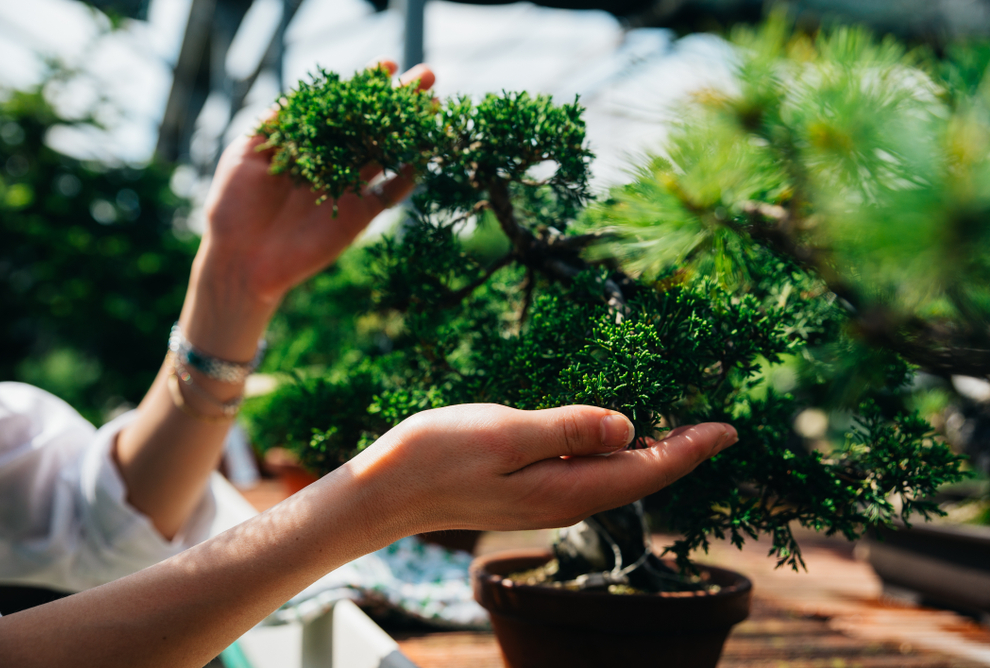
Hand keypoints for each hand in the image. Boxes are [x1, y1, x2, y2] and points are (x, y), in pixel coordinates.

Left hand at [200, 62, 435, 308]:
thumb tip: (305, 93)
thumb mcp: (246, 153)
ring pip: (387, 153)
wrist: (241, 259)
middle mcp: (332, 162)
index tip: (386, 65)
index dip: (364, 85)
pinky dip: (407, 178)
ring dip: (411, 132)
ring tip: (433, 108)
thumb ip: (276, 123)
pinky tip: (423, 157)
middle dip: (400, 101)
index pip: (341, 107)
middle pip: (372, 125)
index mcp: (308, 143)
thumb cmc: (234, 206)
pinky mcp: (359, 216)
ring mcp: (348, 188)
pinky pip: (389, 194)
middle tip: (427, 77)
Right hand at [349, 404, 738, 533]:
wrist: (388, 490)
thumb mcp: (507, 434)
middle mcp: (565, 499)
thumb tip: (630, 426)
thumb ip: (569, 429)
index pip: (647, 469)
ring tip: (682, 427)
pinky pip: (588, 468)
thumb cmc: (439, 456)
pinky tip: (617, 433)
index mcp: (567, 488)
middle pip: (639, 475)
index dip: (691, 448)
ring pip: (616, 473)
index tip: (729, 428)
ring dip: (651, 451)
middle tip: (717, 426)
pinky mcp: (529, 486)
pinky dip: (614, 449)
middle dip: (681, 452)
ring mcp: (546, 495)